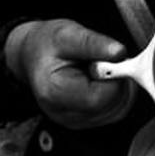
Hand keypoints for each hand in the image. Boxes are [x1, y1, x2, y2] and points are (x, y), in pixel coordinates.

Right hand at [5, 19, 131, 128]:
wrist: (33, 54)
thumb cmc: (48, 44)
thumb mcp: (67, 34)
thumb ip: (93, 43)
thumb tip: (119, 52)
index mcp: (55, 92)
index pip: (101, 96)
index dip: (115, 75)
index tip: (112, 56)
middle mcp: (63, 114)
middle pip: (112, 106)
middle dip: (118, 80)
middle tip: (106, 60)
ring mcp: (74, 121)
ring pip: (118, 110)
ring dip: (120, 87)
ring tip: (102, 68)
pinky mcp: (84, 121)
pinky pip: (115, 112)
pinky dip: (118, 94)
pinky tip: (104, 79)